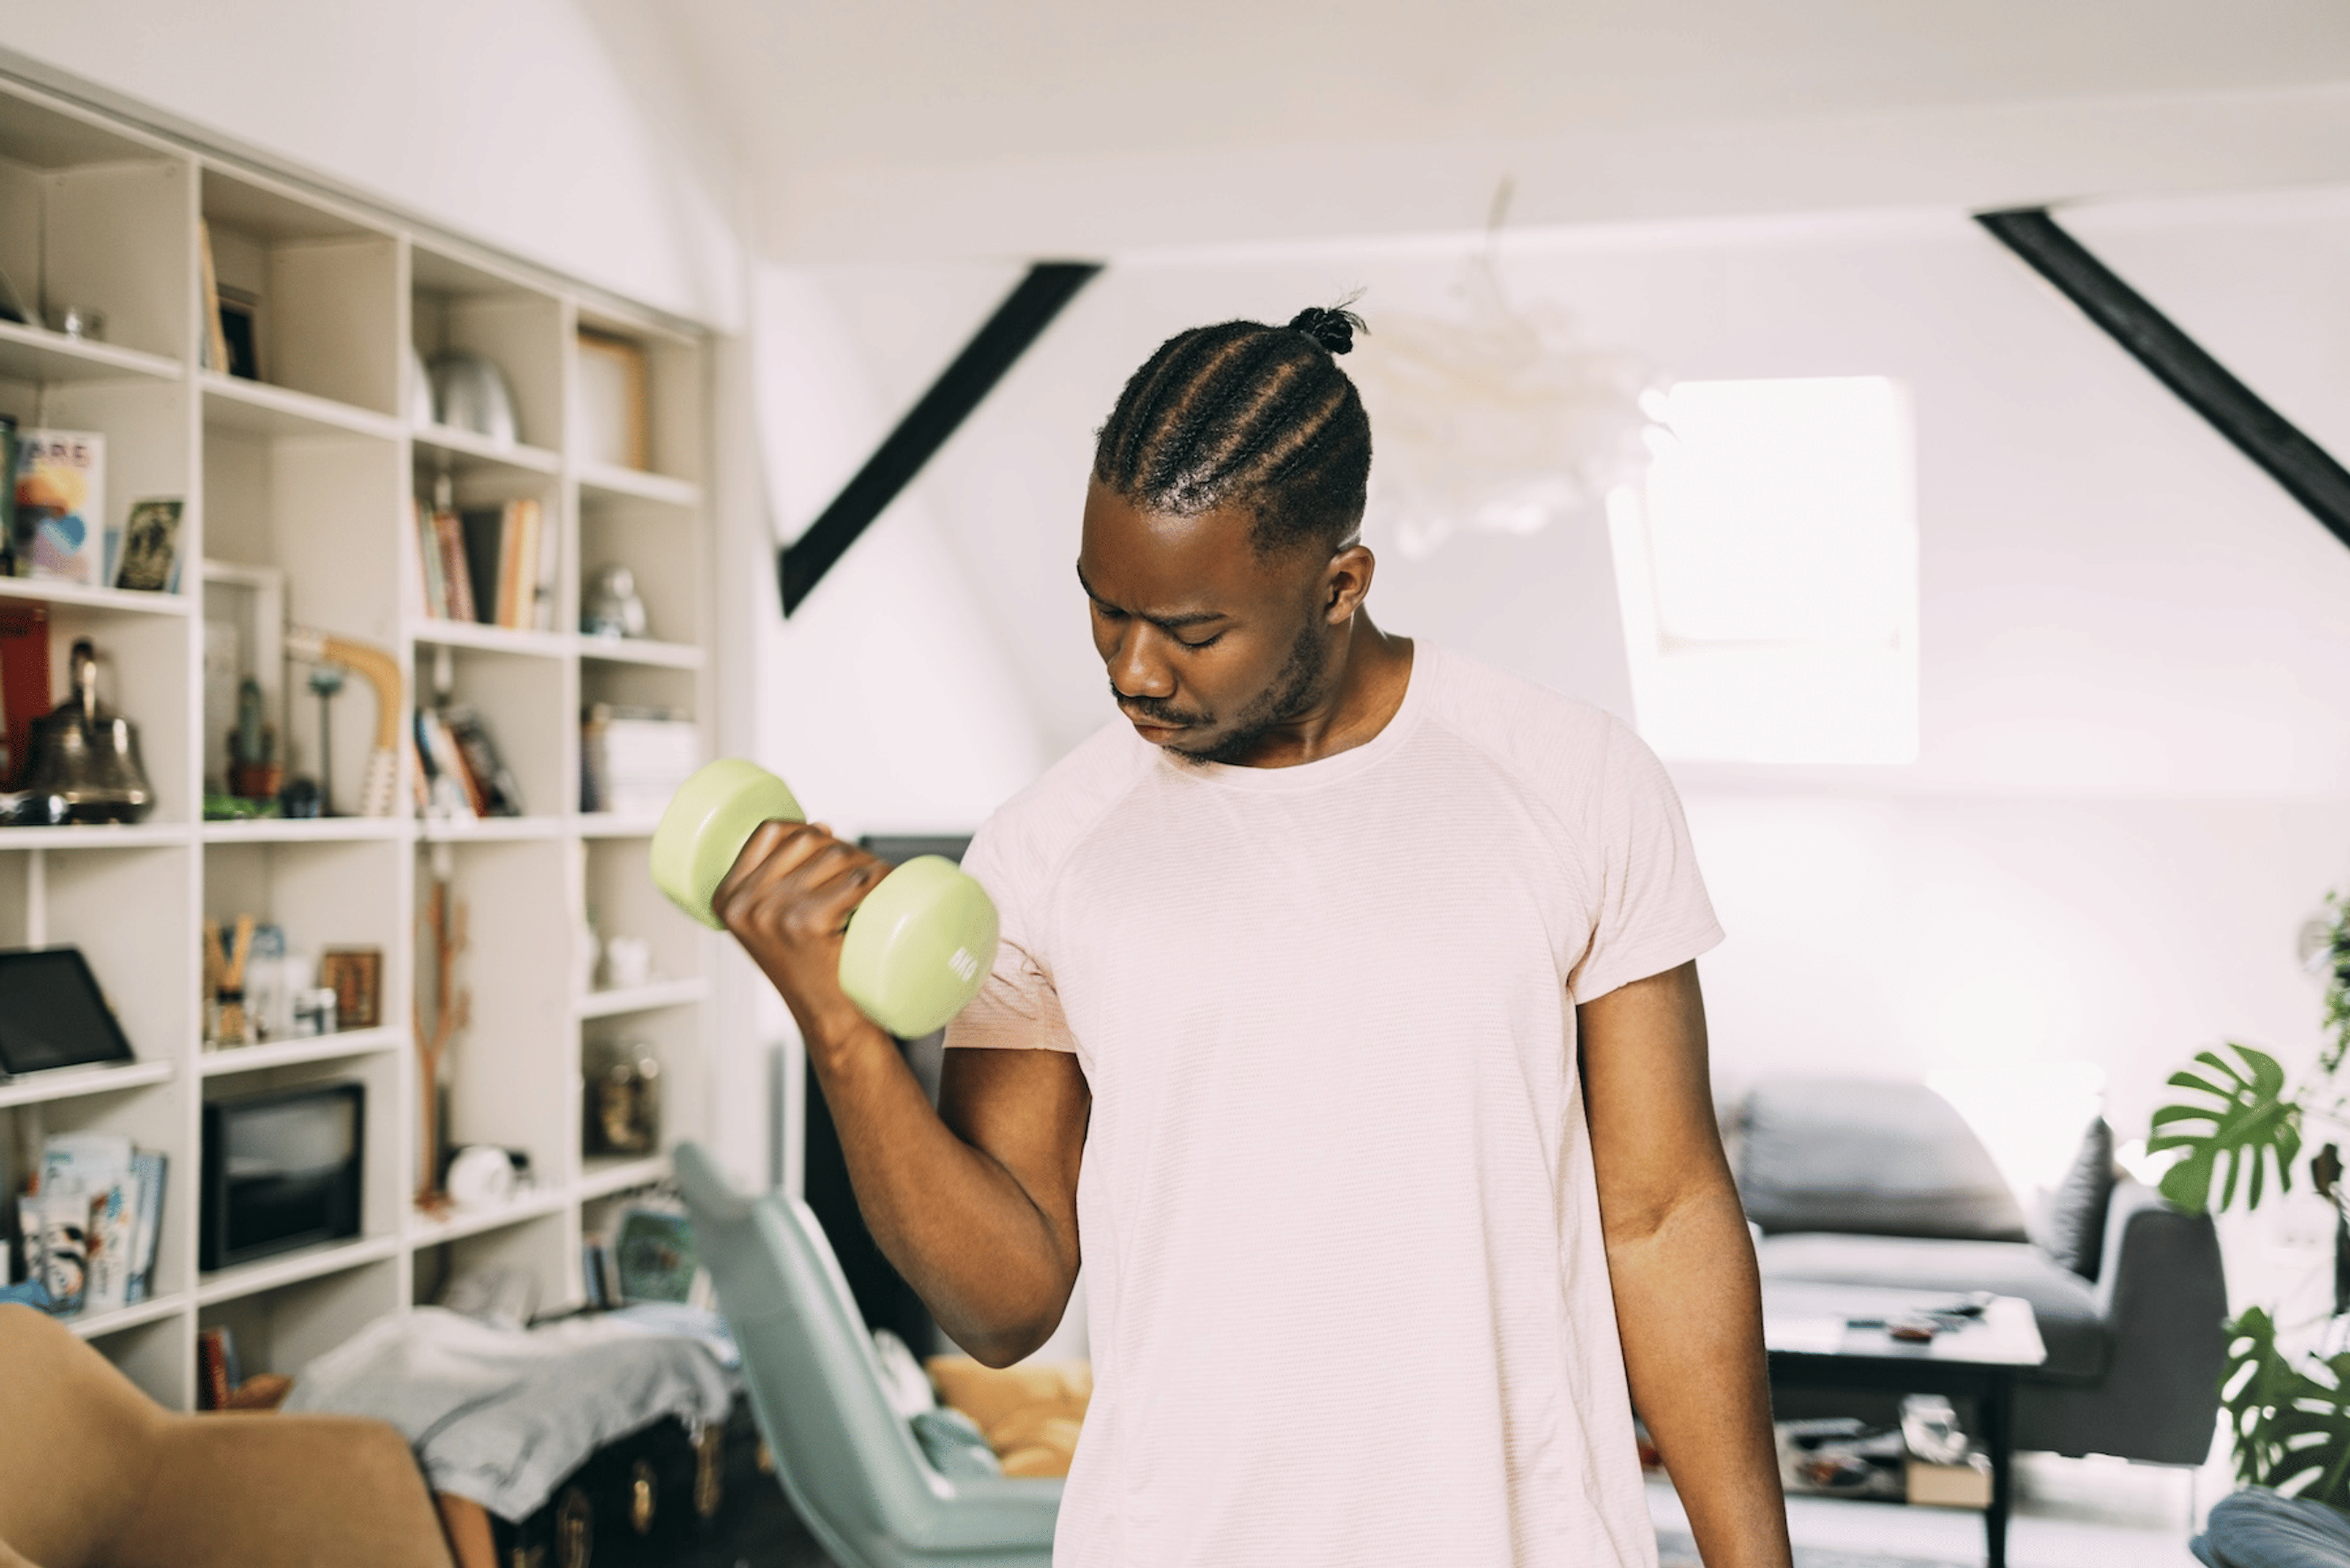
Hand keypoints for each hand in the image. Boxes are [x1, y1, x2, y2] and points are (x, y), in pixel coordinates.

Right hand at [711, 820, 889, 1051]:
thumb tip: (821, 827)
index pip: (769, 831)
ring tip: (878, 880)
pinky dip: (881, 878)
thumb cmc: (809, 969)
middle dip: (843, 846)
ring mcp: (775, 913)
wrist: (828, 1020)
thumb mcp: (772, 924)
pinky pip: (857, 881)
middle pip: (806, 840)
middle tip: (863, 869)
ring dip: (866, 861)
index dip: (805, 827)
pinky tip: (889, 885)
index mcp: (727, 899)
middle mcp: (745, 904)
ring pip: (835, 856)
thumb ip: (779, 880)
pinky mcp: (809, 923)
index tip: (828, 839)